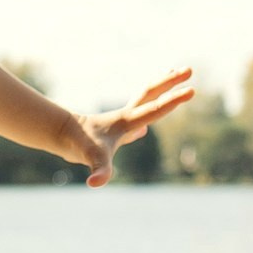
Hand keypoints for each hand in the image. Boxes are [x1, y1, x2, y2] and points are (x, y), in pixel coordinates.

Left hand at [71, 66, 194, 186]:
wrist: (60, 134)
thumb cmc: (79, 145)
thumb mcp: (92, 159)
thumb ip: (99, 170)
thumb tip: (96, 182)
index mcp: (128, 121)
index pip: (155, 109)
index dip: (174, 101)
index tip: (192, 90)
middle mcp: (127, 115)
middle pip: (151, 94)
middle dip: (170, 82)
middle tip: (189, 69)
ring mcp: (122, 120)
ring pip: (145, 98)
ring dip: (160, 87)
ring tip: (173, 73)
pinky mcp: (116, 127)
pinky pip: (136, 113)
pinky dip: (145, 110)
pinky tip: (143, 128)